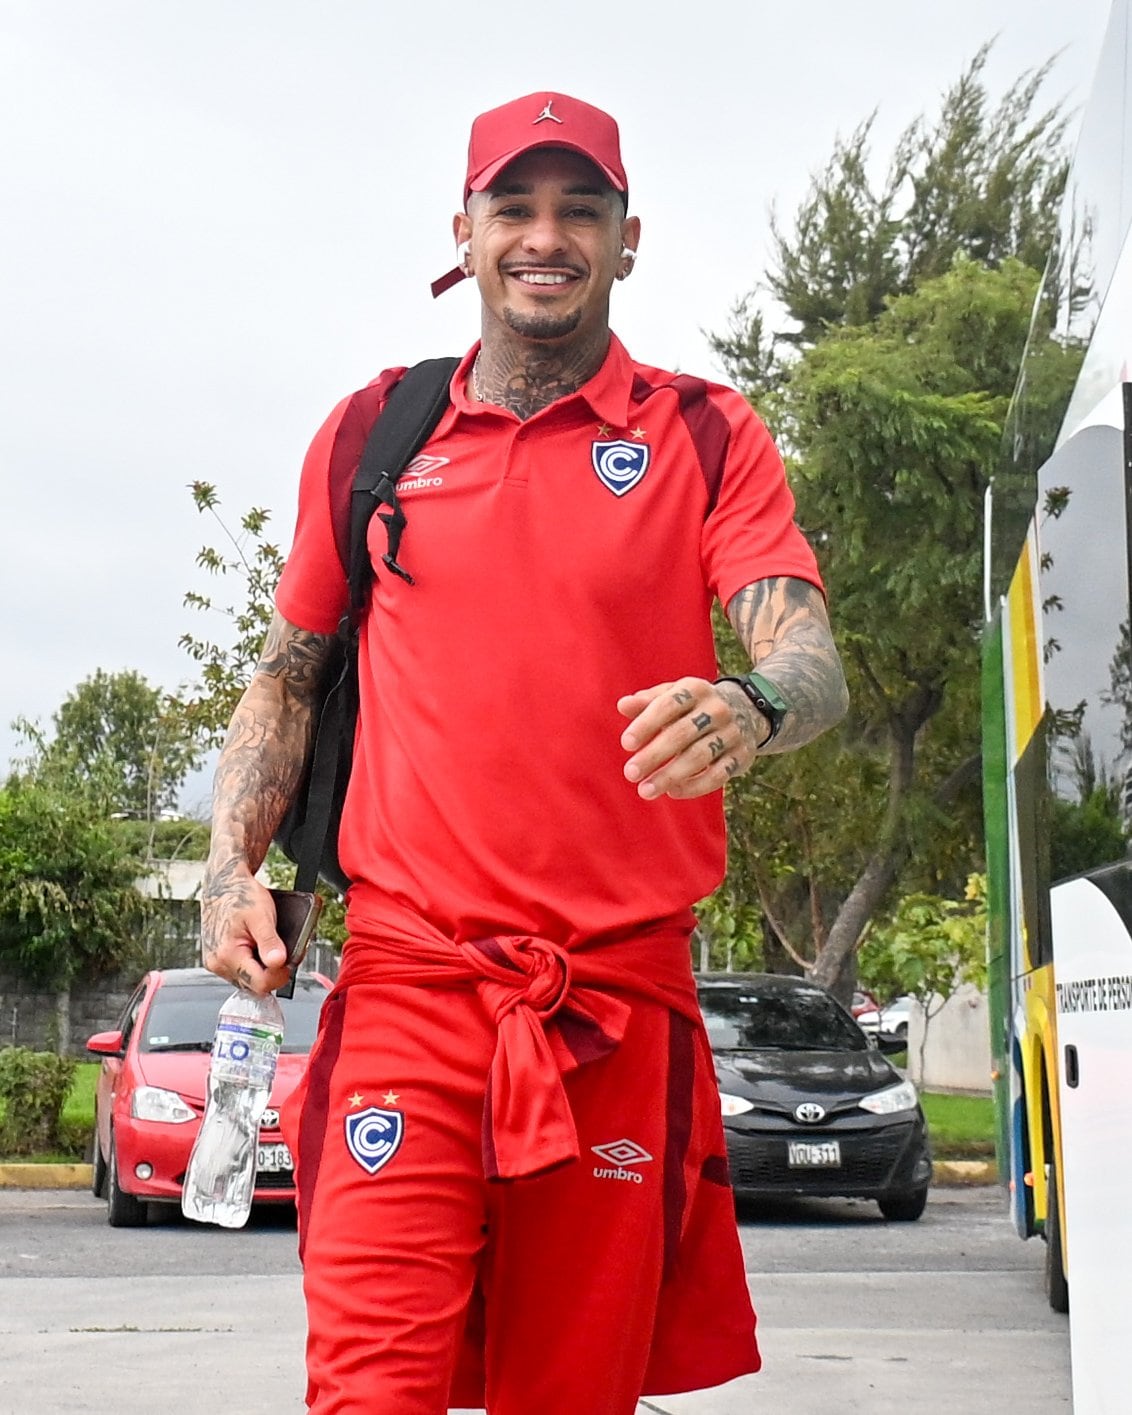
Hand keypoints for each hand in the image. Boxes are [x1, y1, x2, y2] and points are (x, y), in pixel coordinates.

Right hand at [200, 861, 290, 994]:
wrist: (223, 885)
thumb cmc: (241, 896)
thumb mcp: (261, 915)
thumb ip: (269, 941)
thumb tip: (278, 962)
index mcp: (227, 954)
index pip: (260, 983)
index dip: (279, 975)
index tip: (289, 961)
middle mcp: (218, 964)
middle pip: (255, 985)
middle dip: (273, 972)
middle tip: (281, 951)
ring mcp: (216, 964)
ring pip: (248, 980)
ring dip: (263, 968)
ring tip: (268, 947)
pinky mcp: (218, 961)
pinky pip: (242, 972)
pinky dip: (253, 964)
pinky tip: (258, 949)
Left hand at [617, 677, 764, 799]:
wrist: (747, 710)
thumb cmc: (693, 706)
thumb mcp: (673, 695)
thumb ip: (647, 702)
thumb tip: (623, 705)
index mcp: (696, 689)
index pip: (668, 705)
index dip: (647, 724)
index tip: (626, 744)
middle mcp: (716, 709)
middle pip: (682, 734)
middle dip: (654, 755)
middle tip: (630, 773)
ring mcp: (732, 733)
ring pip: (699, 757)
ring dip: (670, 776)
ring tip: (646, 790)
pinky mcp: (741, 755)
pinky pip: (718, 775)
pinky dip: (695, 786)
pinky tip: (673, 792)